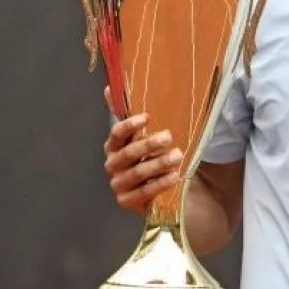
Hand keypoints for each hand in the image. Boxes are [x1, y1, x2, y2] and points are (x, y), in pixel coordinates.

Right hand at [102, 86, 181, 212]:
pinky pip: (144, 192)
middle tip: (169, 136)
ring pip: (138, 173)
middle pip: (129, 153)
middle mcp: (113, 165)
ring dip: (159, 163)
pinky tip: (174, 176)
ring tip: (179, 155)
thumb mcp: (138, 135)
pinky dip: (160, 183)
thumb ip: (124, 113)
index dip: (129, 125)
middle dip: (150, 144)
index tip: (147, 117)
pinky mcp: (127, 201)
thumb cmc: (145, 156)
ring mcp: (118, 184)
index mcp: (114, 146)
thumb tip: (110, 86)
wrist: (151, 189)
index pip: (117, 134)